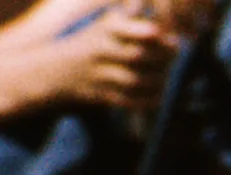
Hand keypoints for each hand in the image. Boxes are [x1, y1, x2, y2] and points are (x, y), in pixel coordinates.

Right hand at [52, 7, 180, 112]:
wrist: (57, 71)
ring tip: (164, 77)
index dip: (153, 35)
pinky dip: (148, 100)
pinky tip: (158, 94)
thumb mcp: (109, 24)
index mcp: (105, 29)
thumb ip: (136, 19)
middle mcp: (100, 50)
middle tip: (173, 59)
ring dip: (157, 81)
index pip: (128, 29)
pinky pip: (129, 100)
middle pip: (137, 56)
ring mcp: (99, 74)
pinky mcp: (100, 95)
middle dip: (162, 60)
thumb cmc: (97, 44)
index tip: (171, 40)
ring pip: (134, 80)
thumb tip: (162, 23)